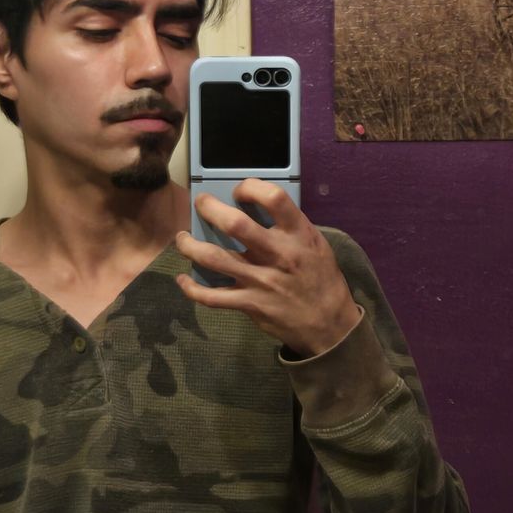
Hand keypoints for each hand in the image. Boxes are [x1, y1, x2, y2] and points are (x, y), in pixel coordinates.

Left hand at [175, 179, 360, 356]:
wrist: (329, 325)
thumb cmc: (321, 279)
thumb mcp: (315, 245)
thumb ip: (290, 227)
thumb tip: (258, 208)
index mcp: (298, 235)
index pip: (273, 198)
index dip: (250, 187)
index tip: (239, 191)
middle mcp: (277, 255)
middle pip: (234, 224)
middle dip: (210, 209)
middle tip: (201, 204)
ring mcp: (261, 281)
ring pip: (213, 258)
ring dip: (190, 246)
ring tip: (183, 239)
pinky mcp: (250, 304)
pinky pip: (212, 296)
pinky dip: (192, 288)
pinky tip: (184, 279)